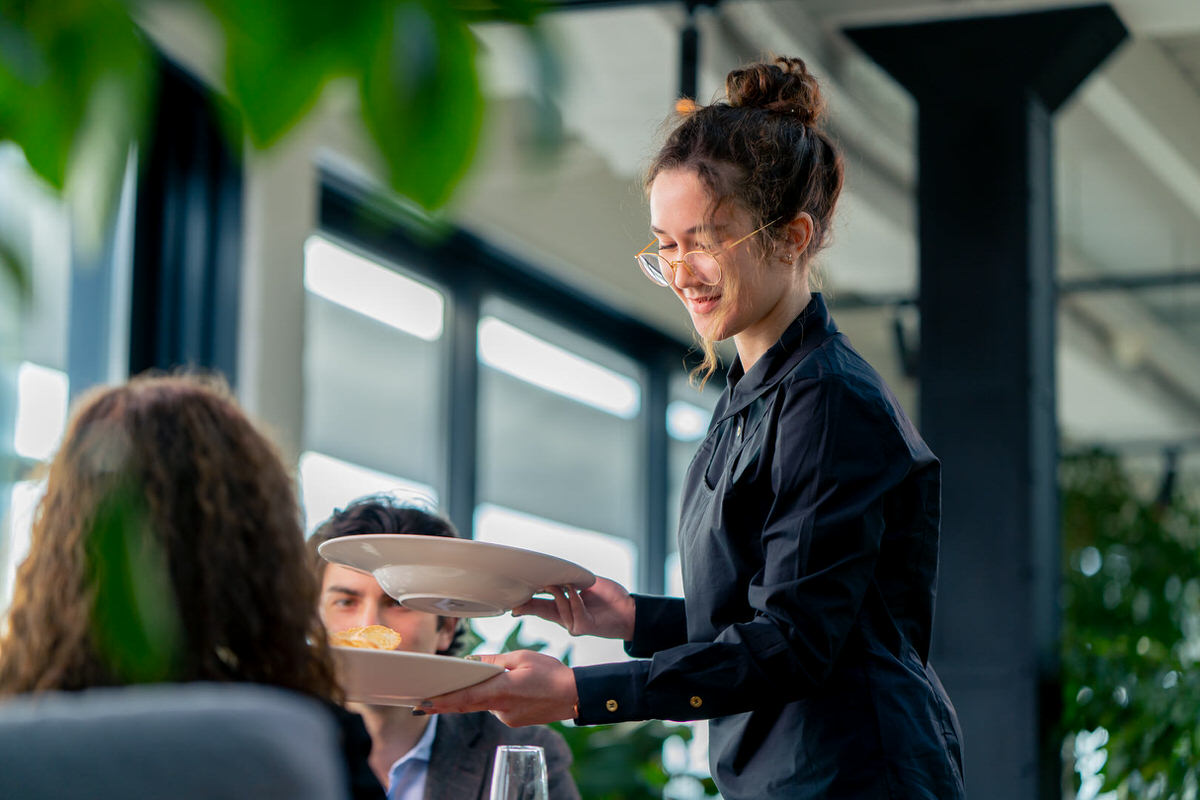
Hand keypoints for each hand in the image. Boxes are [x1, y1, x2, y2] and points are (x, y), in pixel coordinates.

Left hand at [420, 650, 576, 726]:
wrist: (574, 695)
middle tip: (425, 699)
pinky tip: (512, 687)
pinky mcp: (513, 721)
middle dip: (446, 701)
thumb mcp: (521, 657)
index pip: (464, 698)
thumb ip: (494, 661)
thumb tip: (473, 661)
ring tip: (500, 677)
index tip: (423, 703)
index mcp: (501, 691)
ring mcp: (507, 718)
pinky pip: (497, 707)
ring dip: (481, 692)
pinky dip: (495, 697)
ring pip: (484, 703)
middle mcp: (501, 709)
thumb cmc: (551, 673)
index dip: (441, 702)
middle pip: (468, 704)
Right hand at [512, 576, 634, 639]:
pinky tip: (577, 590)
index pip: (538, 604)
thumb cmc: (609, 598)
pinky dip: (575, 597)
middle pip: (539, 610)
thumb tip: (551, 573)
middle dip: (526, 604)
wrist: (629, 610)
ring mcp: (572, 624)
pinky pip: (573, 609)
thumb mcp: (585, 584)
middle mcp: (565, 618)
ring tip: (563, 581)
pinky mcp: (582, 627)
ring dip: (559, 591)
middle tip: (514, 598)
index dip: (524, 601)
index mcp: (562, 607)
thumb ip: (568, 580)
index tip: (511, 597)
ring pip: (557, 606)